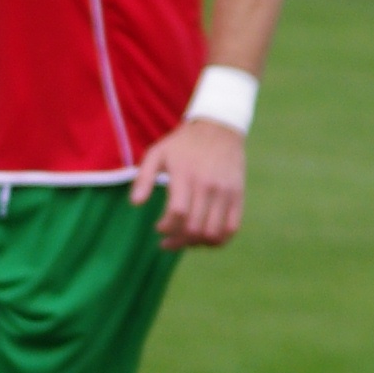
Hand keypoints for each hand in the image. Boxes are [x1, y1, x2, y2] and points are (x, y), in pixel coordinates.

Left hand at [131, 117, 246, 247]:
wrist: (219, 129)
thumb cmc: (182, 144)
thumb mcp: (157, 153)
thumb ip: (144, 177)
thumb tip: (136, 204)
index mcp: (185, 174)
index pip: (177, 213)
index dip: (166, 228)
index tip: (159, 228)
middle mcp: (207, 185)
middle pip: (194, 228)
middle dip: (178, 240)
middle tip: (169, 239)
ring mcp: (225, 192)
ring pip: (212, 233)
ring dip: (196, 243)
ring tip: (185, 239)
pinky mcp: (237, 196)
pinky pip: (231, 228)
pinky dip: (218, 240)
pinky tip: (204, 238)